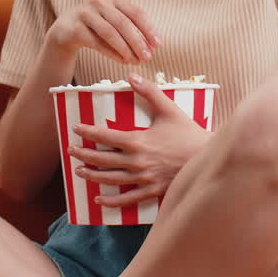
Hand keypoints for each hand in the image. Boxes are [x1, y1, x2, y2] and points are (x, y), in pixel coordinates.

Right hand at [46, 0, 160, 64]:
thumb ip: (132, 31)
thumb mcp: (114, 23)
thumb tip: (153, 47)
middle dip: (138, 41)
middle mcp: (99, 2)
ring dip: (125, 49)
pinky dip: (111, 53)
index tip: (158, 45)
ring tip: (135, 61)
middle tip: (147, 57)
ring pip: (110, 32)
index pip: (136, 12)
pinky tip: (122, 61)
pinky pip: (96, 42)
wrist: (64, 31)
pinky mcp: (74, 28)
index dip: (148, 29)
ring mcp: (85, 14)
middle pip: (123, 23)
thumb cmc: (96, 27)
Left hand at [68, 73, 208, 206]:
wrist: (206, 158)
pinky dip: (111, 201)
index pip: (105, 136)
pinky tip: (98, 199)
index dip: (88, 132)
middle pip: (102, 159)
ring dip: (91, 175)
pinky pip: (126, 198)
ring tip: (78, 171)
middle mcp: (136, 162)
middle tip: (70, 150)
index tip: (75, 129)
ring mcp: (142, 178)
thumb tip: (131, 76)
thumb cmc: (188, 133)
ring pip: (109, 179)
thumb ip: (149, 91)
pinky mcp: (150, 191)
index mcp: (137, 141)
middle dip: (83, 154)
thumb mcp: (169, 109)